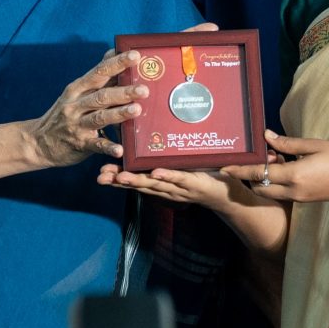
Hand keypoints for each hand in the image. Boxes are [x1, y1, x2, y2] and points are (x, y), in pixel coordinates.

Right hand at [29, 50, 145, 168]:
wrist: (38, 142)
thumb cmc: (63, 113)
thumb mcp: (75, 92)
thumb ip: (96, 76)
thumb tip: (113, 52)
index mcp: (78, 89)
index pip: (99, 72)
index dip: (117, 64)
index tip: (135, 56)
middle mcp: (76, 105)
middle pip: (102, 96)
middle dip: (123, 92)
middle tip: (143, 89)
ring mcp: (77, 125)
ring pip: (100, 117)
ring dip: (118, 114)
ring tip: (136, 110)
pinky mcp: (79, 144)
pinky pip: (96, 145)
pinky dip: (108, 147)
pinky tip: (120, 150)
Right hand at [95, 162, 243, 209]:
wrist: (227, 194)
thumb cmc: (203, 177)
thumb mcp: (182, 165)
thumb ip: (167, 156)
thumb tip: (154, 133)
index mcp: (161, 181)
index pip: (136, 179)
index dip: (117, 177)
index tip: (100, 173)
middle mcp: (166, 187)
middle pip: (140, 184)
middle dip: (119, 180)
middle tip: (101, 177)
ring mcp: (180, 186)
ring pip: (155, 183)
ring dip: (137, 180)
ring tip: (121, 176)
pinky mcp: (195, 182)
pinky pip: (180, 179)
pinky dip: (167, 176)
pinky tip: (156, 172)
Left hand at [221, 132, 328, 206]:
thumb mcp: (315, 145)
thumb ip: (288, 144)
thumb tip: (266, 137)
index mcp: (294, 176)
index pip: (258, 175)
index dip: (238, 171)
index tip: (221, 168)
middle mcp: (293, 191)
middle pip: (259, 187)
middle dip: (250, 176)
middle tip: (253, 157)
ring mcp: (299, 198)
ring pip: (270, 191)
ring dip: (264, 178)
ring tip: (271, 158)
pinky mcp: (305, 199)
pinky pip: (282, 192)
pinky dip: (276, 182)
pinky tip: (285, 166)